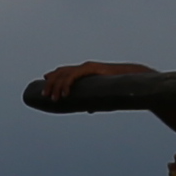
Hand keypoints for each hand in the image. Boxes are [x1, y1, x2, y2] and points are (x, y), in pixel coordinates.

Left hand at [23, 60, 151, 112]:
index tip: (44, 81)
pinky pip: (74, 76)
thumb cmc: (118, 86)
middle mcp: (84, 67)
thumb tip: (89, 109)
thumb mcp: (101, 93)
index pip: (65, 71)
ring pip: (65, 74)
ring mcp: (87, 67)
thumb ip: (93, 100)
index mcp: (85, 70)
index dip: (54, 75)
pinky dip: (67, 84)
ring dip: (57, 86)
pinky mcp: (91, 69)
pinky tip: (65, 94)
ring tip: (53, 98)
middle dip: (51, 83)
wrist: (131, 78)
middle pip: (61, 72)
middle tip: (45, 94)